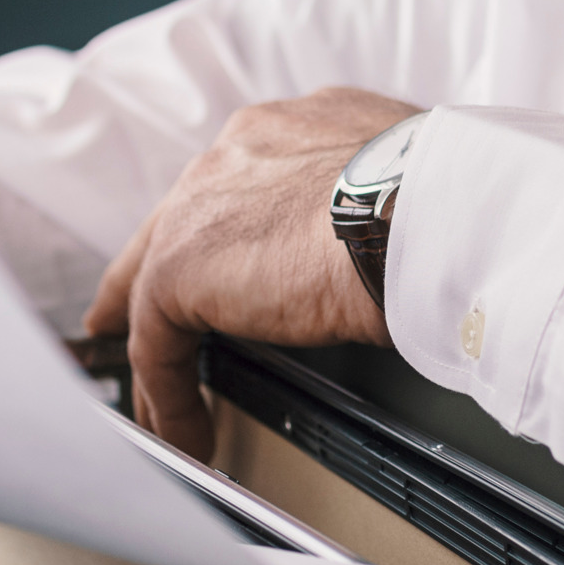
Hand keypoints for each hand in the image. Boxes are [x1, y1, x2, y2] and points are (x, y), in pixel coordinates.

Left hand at [84, 87, 412, 452]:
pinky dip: (167, 395)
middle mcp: (238, 153)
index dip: (217, 225)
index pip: (233, 183)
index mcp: (290, 130)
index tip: (218, 256)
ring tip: (164, 405)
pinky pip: (156, 343)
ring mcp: (202, 203)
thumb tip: (390, 249)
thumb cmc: (443, 203)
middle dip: (149, 273)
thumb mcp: (403, 191)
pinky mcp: (182, 266)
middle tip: (120, 317)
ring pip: (155, 285)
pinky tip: (190, 434)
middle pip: (174, 222)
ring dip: (158, 352)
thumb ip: (372, 209)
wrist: (424, 211)